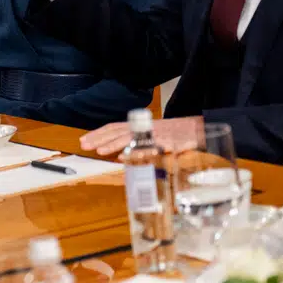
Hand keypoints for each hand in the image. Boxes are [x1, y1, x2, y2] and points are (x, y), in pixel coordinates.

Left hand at [80, 116, 203, 155]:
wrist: (199, 128)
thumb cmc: (174, 134)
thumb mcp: (151, 137)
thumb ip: (135, 145)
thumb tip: (118, 156)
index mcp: (139, 126)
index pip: (114, 128)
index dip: (99, 133)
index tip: (84, 140)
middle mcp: (145, 127)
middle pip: (119, 131)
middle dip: (102, 139)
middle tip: (87, 146)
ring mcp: (157, 133)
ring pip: (134, 137)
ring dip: (118, 144)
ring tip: (103, 151)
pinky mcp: (172, 141)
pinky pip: (160, 144)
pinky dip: (150, 148)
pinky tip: (138, 153)